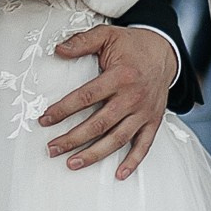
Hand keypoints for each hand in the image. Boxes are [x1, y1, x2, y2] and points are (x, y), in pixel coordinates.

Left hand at [39, 22, 178, 176]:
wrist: (164, 51)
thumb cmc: (132, 45)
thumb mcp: (107, 36)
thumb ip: (82, 42)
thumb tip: (58, 50)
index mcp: (120, 76)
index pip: (86, 97)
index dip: (63, 110)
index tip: (45, 119)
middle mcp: (133, 97)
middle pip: (99, 124)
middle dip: (72, 139)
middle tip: (52, 149)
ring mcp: (144, 112)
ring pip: (117, 139)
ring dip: (94, 154)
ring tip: (73, 163)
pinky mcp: (153, 121)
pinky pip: (144, 145)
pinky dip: (133, 162)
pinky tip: (118, 174)